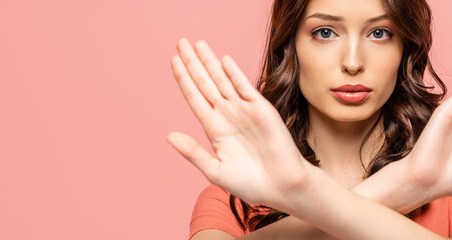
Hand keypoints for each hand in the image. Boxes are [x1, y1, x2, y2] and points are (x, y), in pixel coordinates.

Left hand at [166, 38, 313, 209]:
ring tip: (198, 45)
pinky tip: (224, 61)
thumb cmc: (250, 183)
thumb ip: (193, 153)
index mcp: (214, 129)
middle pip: (206, 83)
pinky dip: (235, 74)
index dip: (183, 79)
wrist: (282, 186)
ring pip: (223, 81)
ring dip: (210, 63)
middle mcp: (227, 115)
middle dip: (193, 63)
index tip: (173, 60)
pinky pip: (246, 88)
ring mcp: (245, 111)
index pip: (194, 97)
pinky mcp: (263, 110)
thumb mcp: (215, 171)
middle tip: (180, 42)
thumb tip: (169, 136)